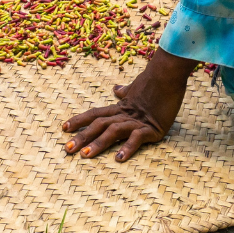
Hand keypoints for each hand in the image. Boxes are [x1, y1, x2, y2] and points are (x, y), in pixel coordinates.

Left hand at [61, 49, 198, 161]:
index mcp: (120, 107)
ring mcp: (137, 121)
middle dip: (82, 137)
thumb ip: (125, 92)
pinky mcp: (152, 128)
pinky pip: (137, 138)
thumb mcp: (137, 87)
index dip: (79, 121)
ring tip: (86, 155)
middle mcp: (125, 114)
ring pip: (112, 131)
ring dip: (98, 143)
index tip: (64, 128)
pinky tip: (119, 158)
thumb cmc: (155, 81)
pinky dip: (127, 148)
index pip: (95, 114)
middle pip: (98, 125)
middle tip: (67, 149)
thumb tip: (116, 89)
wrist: (169, 74)